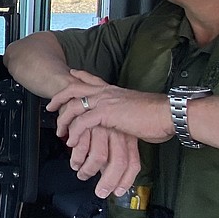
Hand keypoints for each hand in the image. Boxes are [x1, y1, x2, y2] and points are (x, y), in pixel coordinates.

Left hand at [47, 70, 173, 197]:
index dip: (77, 76)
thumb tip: (124, 121)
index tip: (69, 75)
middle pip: (74, 88)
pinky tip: (72, 142)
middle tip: (50, 107)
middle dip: (59, 97)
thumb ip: (125, 113)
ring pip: (74, 105)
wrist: (168, 114)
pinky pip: (82, 122)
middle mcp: (107, 92)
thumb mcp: (136, 110)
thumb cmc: (157, 116)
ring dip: (63, 119)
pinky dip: (74, 132)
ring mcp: (105, 101)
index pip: (91, 79)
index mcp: (113, 90)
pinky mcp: (106, 113)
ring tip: (59, 131)